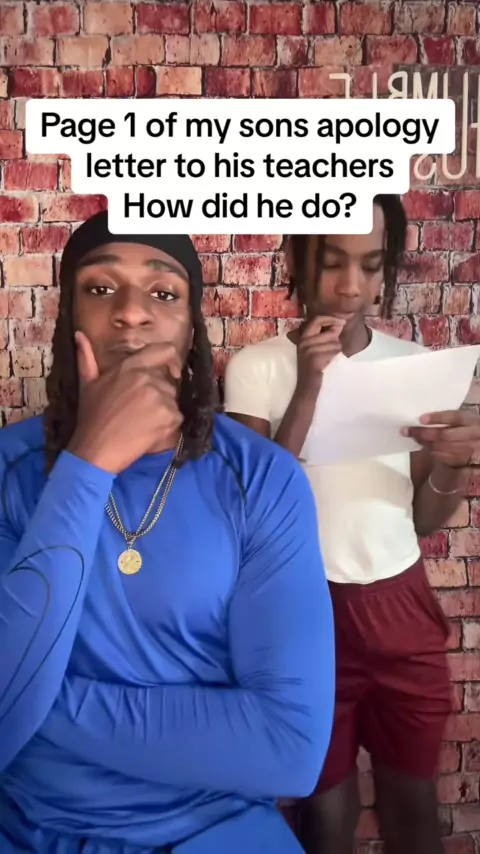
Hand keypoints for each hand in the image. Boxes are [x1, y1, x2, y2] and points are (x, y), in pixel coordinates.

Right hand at [68, 332, 183, 473]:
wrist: (96, 449)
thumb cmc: (91, 418)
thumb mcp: (87, 384)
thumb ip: (86, 357)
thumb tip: (79, 335)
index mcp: (130, 367)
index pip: (164, 350)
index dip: (171, 360)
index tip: (171, 372)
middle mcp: (147, 378)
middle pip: (168, 382)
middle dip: (159, 396)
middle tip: (140, 412)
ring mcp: (160, 397)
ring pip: (172, 401)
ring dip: (163, 412)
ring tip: (141, 424)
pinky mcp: (169, 417)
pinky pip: (177, 418)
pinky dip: (167, 427)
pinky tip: (148, 433)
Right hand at [295, 316, 345, 398]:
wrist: (306, 386)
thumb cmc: (314, 367)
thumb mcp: (315, 349)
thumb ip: (325, 336)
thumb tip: (340, 323)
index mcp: (303, 338)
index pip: (317, 320)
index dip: (331, 319)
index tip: (342, 321)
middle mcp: (304, 342)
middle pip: (330, 333)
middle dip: (336, 340)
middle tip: (333, 349)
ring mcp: (308, 350)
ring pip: (335, 343)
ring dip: (336, 351)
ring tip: (328, 359)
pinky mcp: (315, 359)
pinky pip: (334, 352)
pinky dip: (335, 357)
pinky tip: (328, 363)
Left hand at [402, 409, 479, 467]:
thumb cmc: (468, 428)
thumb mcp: (465, 420)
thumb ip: (449, 420)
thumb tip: (422, 419)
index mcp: (471, 420)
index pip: (455, 417)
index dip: (438, 418)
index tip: (421, 419)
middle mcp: (473, 434)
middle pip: (445, 435)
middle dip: (424, 433)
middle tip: (407, 431)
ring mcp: (471, 449)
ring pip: (443, 447)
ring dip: (425, 443)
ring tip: (413, 437)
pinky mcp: (466, 462)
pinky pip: (445, 458)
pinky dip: (433, 452)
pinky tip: (424, 447)